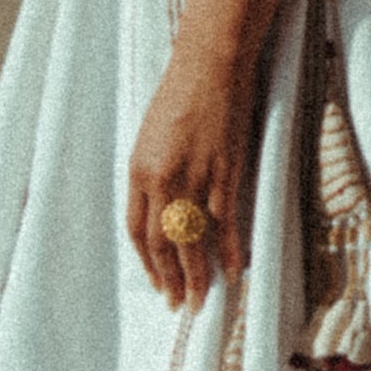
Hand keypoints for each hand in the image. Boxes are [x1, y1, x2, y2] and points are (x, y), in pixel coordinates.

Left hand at [126, 25, 254, 310]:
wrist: (209, 64)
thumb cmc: (182, 93)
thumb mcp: (154, 135)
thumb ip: (156, 172)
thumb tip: (166, 206)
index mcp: (139, 170)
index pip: (137, 229)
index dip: (147, 262)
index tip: (158, 283)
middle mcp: (162, 180)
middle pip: (162, 243)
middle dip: (170, 279)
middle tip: (180, 305)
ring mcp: (194, 179)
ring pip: (192, 241)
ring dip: (197, 276)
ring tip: (202, 302)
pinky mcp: (224, 174)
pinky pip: (225, 224)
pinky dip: (228, 252)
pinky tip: (233, 273)